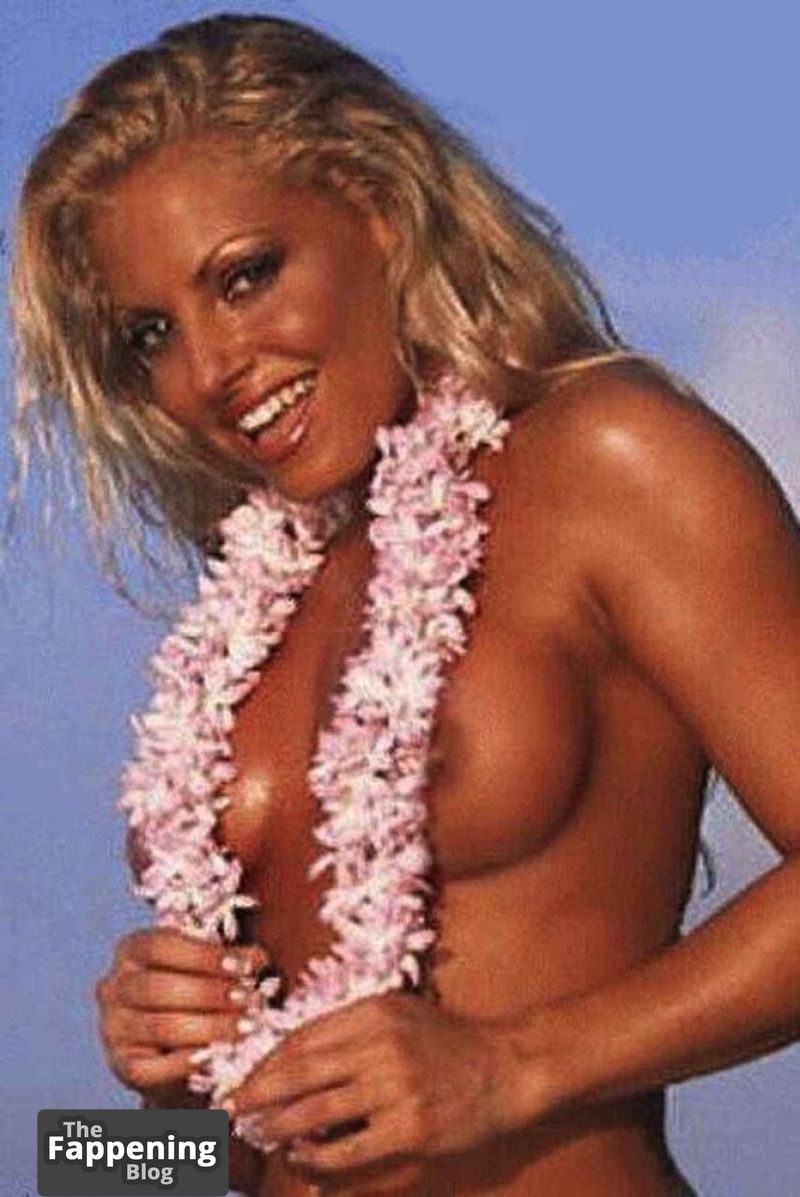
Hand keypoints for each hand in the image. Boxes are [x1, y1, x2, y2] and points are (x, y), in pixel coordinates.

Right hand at [95, 927, 270, 1097]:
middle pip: (158, 987)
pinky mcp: (121, 1065)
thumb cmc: (193, 993)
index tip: (242, 966)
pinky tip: (214, 1055)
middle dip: (209, 993)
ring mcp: (113, 1028)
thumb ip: (227, 961)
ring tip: (244, 1027)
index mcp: (132, 950)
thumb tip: (256, 959)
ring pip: (159, 1027)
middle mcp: (114, 987)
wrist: (174, 1045)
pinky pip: (152, 1067)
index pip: (161, 945)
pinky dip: (185, 1062)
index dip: (204, 955)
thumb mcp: (205, 968)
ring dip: (208, 1027)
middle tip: (248, 1000)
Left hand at [224, 992, 526, 1180]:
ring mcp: (395, 1087)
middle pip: (299, 1073)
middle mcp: (380, 1044)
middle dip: (257, 1094)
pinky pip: (348, 1148)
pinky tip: (301, 1158)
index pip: (302, 1038)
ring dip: (278, 1127)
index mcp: (373, 1012)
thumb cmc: (446, 1041)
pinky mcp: (410, 1128)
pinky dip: (317, 1155)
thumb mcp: (398, 1012)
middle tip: (230, 1109)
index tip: (243, 1078)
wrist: (505, 1067)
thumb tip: (292, 1054)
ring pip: (317, 1111)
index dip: (266, 1062)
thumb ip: (349, 1027)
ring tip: (258, 1135)